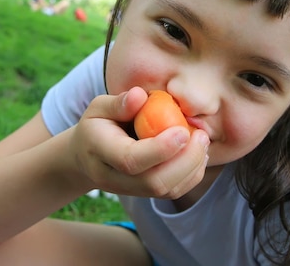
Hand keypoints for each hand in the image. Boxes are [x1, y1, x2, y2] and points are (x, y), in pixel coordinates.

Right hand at [69, 87, 209, 198]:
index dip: (160, 149)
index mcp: (100, 152)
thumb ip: (118, 103)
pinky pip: (172, 192)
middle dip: (184, 161)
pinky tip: (198, 153)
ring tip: (202, 141)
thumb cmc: (97, 125)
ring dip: (192, 168)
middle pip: (153, 182)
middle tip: (201, 136)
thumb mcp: (99, 107)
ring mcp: (130, 190)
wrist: (86, 157)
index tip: (183, 131)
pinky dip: (191, 174)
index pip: (130, 160)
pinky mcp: (145, 193)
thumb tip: (140, 96)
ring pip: (166, 191)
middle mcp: (113, 178)